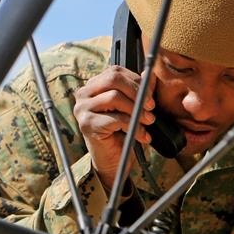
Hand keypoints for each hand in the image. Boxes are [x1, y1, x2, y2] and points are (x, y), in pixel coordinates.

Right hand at [73, 67, 155, 190]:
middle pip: (113, 79)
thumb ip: (140, 90)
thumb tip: (149, 73)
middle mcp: (83, 94)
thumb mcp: (133, 107)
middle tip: (151, 107)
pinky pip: (114, 118)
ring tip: (148, 122)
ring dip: (136, 111)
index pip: (115, 71)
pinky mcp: (86, 124)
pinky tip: (141, 136)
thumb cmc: (122, 132)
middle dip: (137, 93)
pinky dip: (132, 126)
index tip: (150, 96)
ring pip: (114, 98)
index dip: (136, 81)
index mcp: (93, 85)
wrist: (112, 161)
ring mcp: (81, 109)